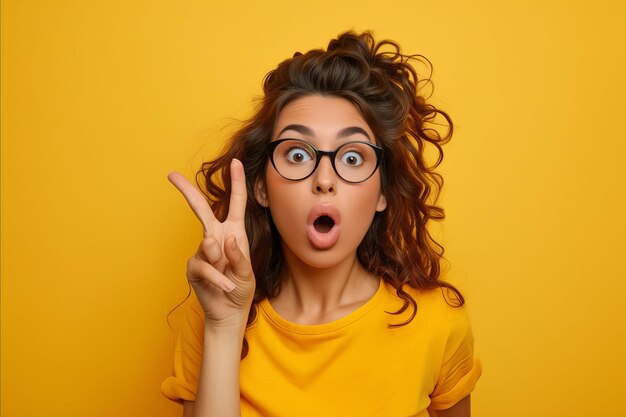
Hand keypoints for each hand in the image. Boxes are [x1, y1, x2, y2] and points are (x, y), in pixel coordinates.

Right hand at [167, 159, 254, 328]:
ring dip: (221, 265)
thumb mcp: (247, 273)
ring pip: (208, 246)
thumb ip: (238, 256)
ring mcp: (202, 251)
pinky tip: (225, 287)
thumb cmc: (241, 289)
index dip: (237, 183)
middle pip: (201, 209)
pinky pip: (204, 267)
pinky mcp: (193, 266)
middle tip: (171, 175)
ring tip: (230, 280)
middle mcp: (216, 237)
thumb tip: (222, 238)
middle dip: (187, 191)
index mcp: (234, 232)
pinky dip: (217, 279)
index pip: (236, 203)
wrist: (229, 312)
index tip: (236, 162)